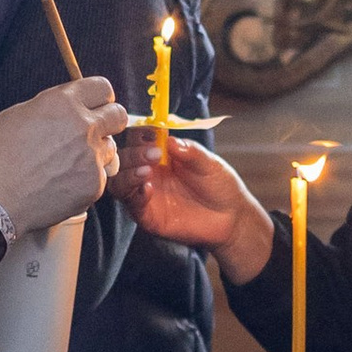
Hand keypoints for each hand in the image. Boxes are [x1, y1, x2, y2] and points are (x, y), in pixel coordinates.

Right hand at [0, 76, 125, 234]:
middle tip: (93, 131)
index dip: (99, 97)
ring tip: (67, 164)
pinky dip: (86, 180)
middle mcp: (84, 126)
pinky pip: (100, 177)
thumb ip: (50, 109)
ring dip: (95, 153)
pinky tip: (62, 185)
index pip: (102, 88)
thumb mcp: (16, 116)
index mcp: (62, 103)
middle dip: (109, 121)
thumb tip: (65, 110)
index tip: (95, 105)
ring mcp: (92, 158)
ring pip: (110, 149)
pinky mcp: (94, 186)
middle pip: (118, 115)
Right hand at [117, 131, 274, 282]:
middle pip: (124, 159)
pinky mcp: (148, 217)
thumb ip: (190, 151)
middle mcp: (148, 172)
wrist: (232, 218)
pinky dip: (135, 195)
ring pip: (120, 182)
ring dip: (128, 174)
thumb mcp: (208, 163)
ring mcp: (146, 195)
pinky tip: (148, 188)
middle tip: (153, 154)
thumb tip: (169, 139)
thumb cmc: (220, 185)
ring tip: (146, 171)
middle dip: (134, 154)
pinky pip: (132, 205)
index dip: (141, 134)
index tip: (152, 134)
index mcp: (160, 154)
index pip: (138, 139)